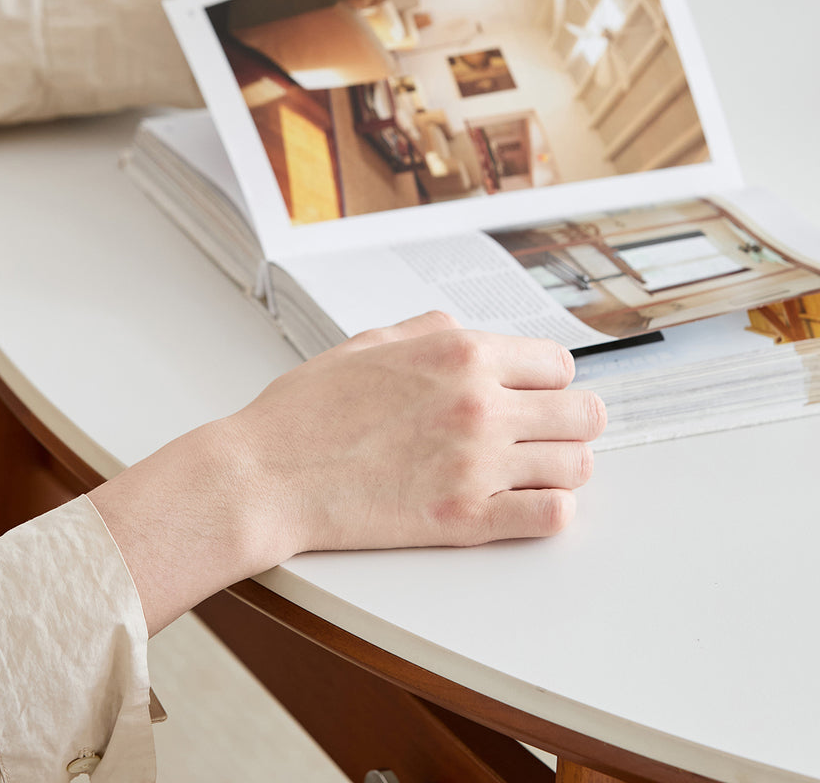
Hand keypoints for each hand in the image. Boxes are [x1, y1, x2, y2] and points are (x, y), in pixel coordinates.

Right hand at [89, 311, 603, 633]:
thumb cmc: (305, 411)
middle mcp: (480, 405)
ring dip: (562, 466)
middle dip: (570, 419)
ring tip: (534, 469)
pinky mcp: (466, 520)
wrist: (267, 474)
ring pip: (576, 466)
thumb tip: (460, 329)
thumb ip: (426, 330)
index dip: (547, 378)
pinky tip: (524, 503)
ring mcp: (478, 465)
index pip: (557, 362)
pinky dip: (549, 510)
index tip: (536, 391)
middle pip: (583, 413)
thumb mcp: (366, 343)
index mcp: (460, 354)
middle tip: (548, 430)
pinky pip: (552, 517)